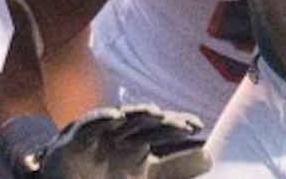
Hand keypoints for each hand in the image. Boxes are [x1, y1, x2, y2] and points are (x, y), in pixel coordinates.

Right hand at [16, 105, 205, 178]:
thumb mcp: (145, 178)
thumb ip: (175, 170)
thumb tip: (210, 159)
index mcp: (138, 143)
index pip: (163, 130)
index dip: (179, 126)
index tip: (198, 126)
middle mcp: (121, 135)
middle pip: (146, 123)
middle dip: (165, 122)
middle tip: (183, 125)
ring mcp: (99, 135)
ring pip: (121, 120)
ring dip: (138, 114)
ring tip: (156, 113)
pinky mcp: (75, 140)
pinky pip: (90, 125)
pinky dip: (101, 119)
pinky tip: (115, 116)